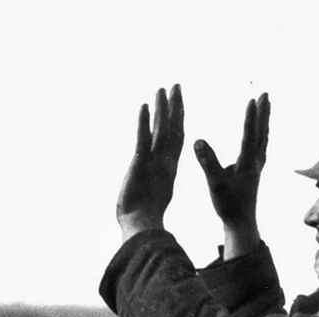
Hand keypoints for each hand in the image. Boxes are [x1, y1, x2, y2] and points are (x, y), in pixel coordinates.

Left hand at [117, 84, 184, 238]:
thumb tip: (157, 190)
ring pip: (160, 130)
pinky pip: (142, 139)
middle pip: (173, 129)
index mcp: (168, 169)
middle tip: (175, 86)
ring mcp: (153, 162)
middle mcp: (163, 162)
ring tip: (162, 89)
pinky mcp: (139, 165)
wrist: (141, 227)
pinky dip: (143, 122)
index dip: (178, 119)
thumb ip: (155, 188)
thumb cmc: (143, 219)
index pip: (175, 139)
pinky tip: (144, 107)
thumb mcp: (152, 197)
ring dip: (161, 109)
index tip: (179, 103)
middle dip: (175, 107)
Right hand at [193, 93, 268, 257]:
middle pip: (262, 131)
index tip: (253, 98)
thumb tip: (197, 141)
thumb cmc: (228, 206)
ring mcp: (257, 166)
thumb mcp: (215, 184)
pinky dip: (261, 134)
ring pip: (263, 138)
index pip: (250, 133)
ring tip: (266, 106)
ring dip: (264, 120)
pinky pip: (260, 147)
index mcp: (248, 162)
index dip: (251, 116)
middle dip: (263, 112)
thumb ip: (207, 161)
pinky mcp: (254, 172)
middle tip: (266, 94)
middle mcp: (256, 162)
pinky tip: (259, 133)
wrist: (241, 223)